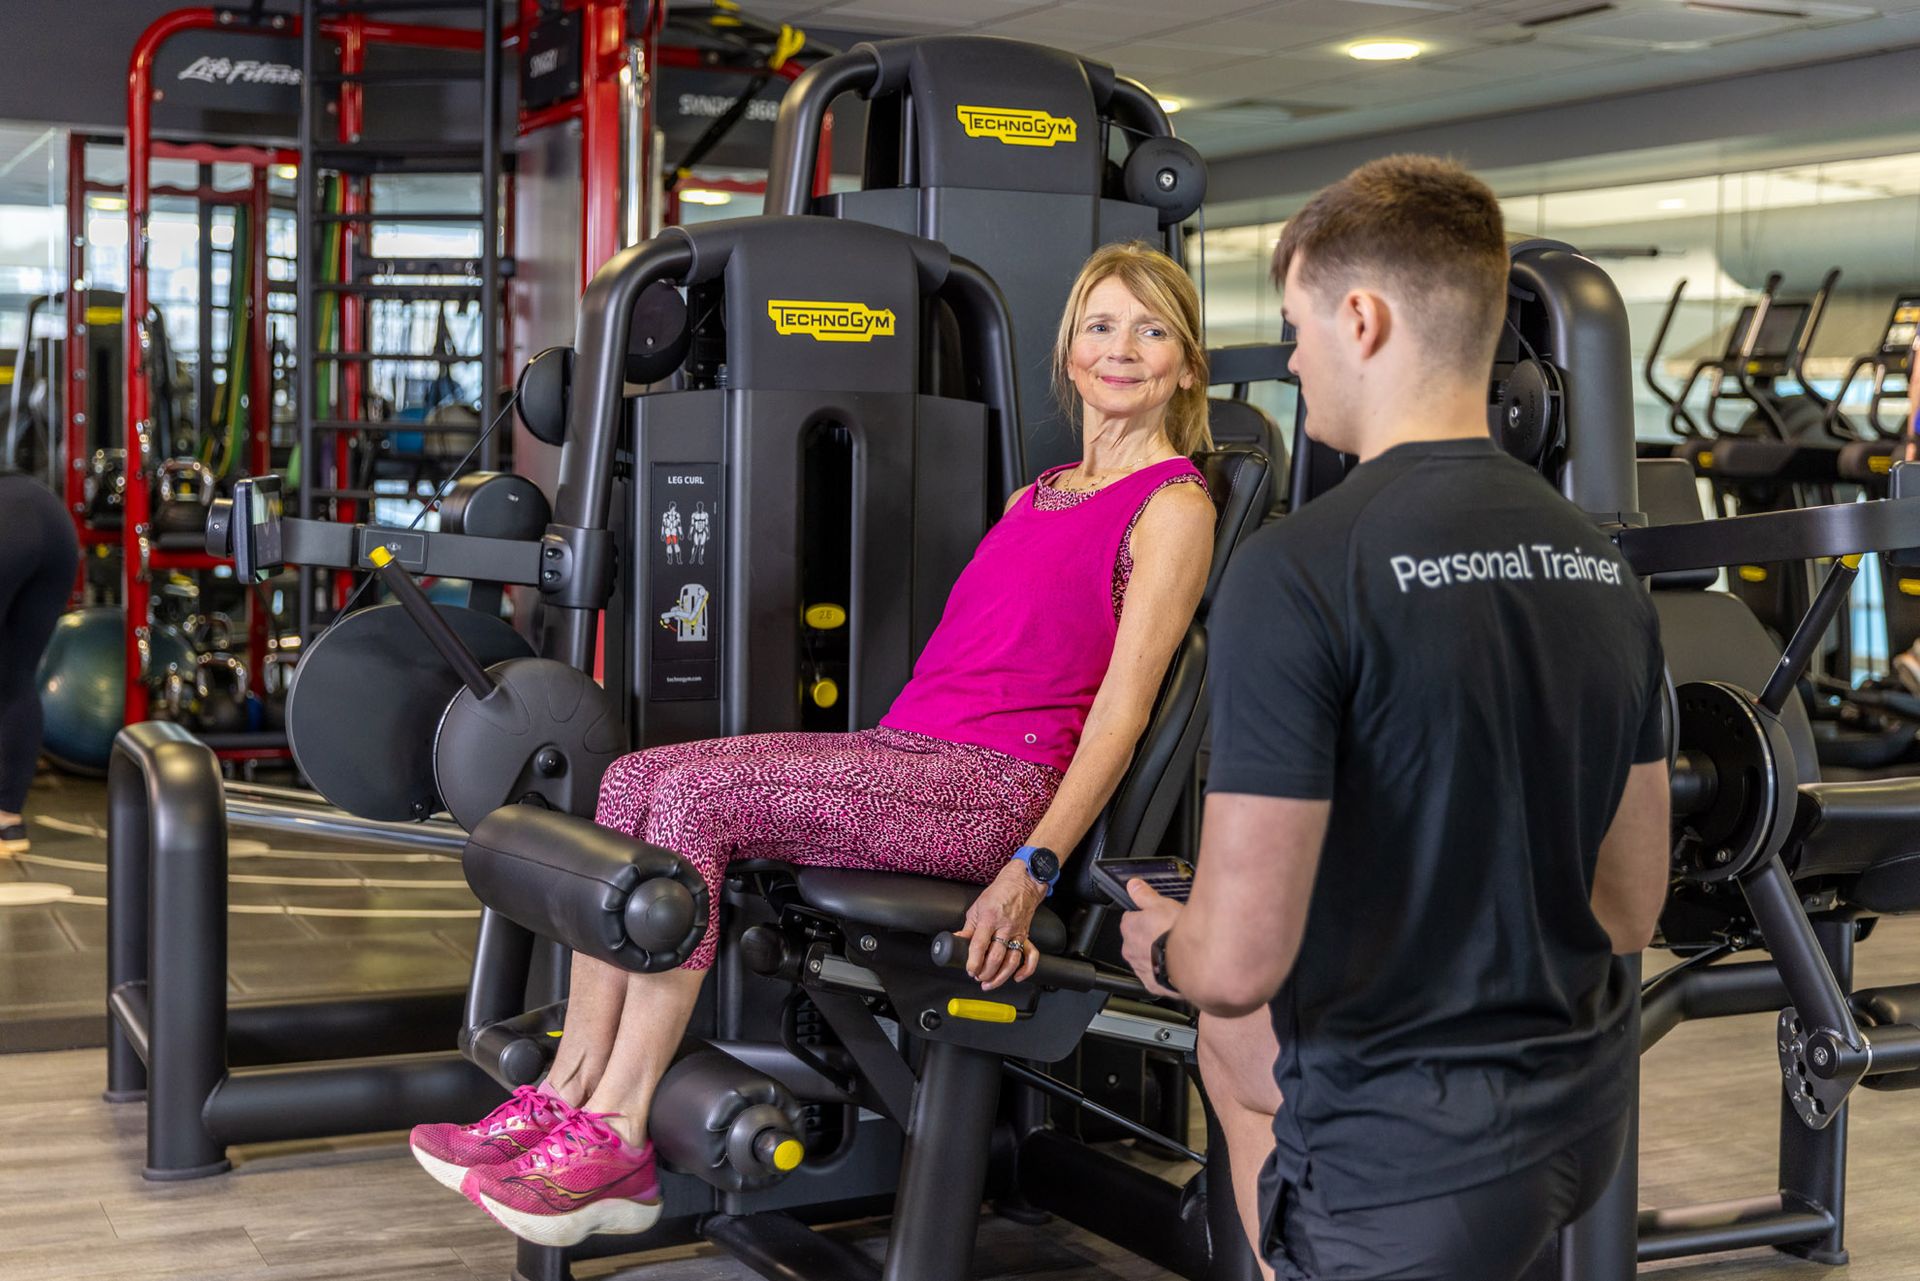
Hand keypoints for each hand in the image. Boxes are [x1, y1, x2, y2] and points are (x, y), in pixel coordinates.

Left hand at [955, 861, 1046, 991]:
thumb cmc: (999, 893)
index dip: (974, 961)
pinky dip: (1026, 970)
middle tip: (977, 977)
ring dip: (1001, 976)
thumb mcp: (977, 907)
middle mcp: (1005, 927)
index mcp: (989, 918)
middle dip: (985, 972)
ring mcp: (1017, 933)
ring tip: (990, 983)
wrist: (1022, 884)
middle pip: (996, 957)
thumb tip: (957, 941)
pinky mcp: (1026, 936)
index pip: (980, 945)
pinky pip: (1031, 956)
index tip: (970, 970)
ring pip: (1012, 961)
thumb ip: (968, 927)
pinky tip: (1016, 977)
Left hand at [1120, 879, 1183, 997]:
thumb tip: (1133, 886)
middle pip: (1137, 940)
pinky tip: (1176, 966)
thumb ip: (1144, 895)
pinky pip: (1155, 976)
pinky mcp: (1152, 984)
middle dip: (1150, 937)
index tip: (1156, 917)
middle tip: (1169, 933)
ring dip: (1156, 955)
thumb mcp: (1162, 904)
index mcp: (1129, 927)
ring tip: (1175, 950)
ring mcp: (1140, 969)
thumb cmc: (1176, 932)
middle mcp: (1130, 950)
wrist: (1191, 962)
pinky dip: (1163, 972)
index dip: (1145, 917)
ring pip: (1145, 959)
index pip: (1130, 919)